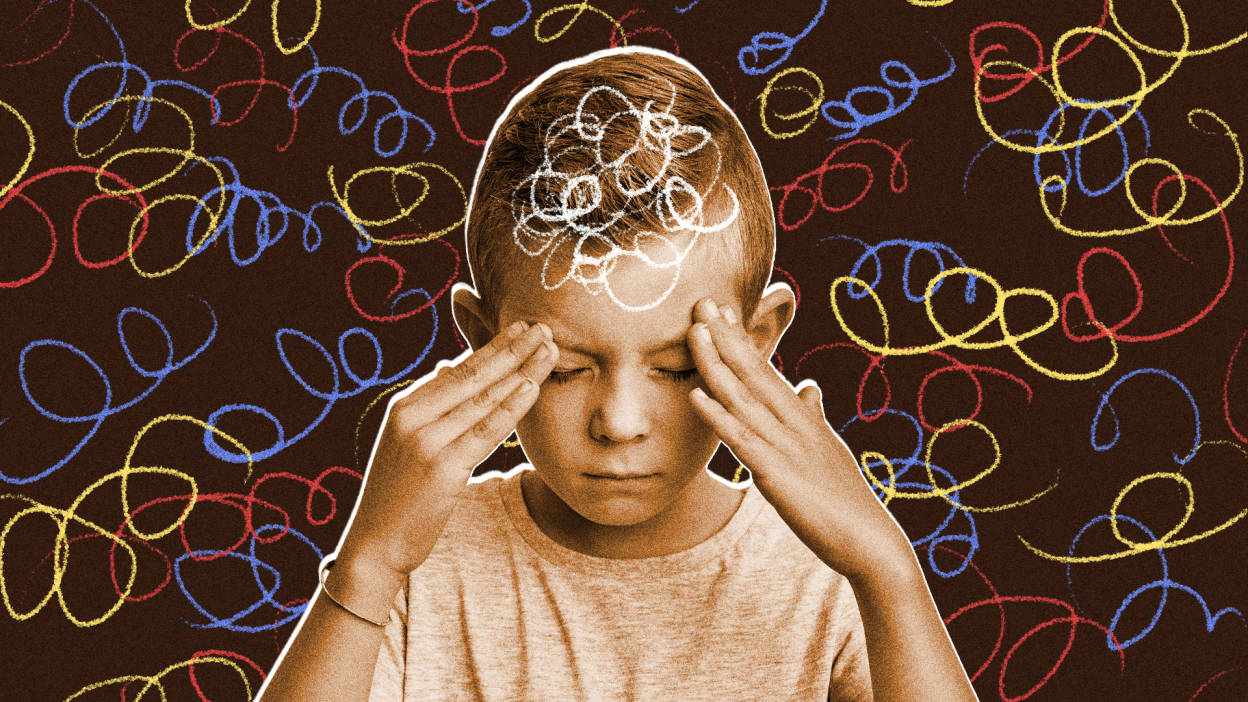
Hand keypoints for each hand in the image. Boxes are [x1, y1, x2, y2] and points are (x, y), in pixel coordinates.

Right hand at [338, 321, 558, 586]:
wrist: (376, 543)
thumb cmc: (398, 495)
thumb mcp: (408, 443)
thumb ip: (432, 406)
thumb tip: (450, 367)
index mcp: (405, 407)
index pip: (458, 370)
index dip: (493, 347)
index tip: (522, 328)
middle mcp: (412, 417)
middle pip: (473, 376)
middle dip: (512, 349)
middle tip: (544, 327)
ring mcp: (426, 441)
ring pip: (484, 399)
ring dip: (521, 370)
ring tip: (550, 350)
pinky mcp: (442, 467)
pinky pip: (486, 430)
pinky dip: (512, 405)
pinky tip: (532, 386)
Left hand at [686, 297, 910, 580]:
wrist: (871, 543)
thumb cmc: (845, 501)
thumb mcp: (827, 449)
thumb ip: (813, 415)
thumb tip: (809, 386)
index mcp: (803, 418)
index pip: (766, 370)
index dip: (740, 339)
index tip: (718, 309)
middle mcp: (796, 424)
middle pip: (754, 372)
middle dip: (726, 336)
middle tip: (702, 299)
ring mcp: (787, 448)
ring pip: (744, 398)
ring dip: (717, 363)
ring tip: (694, 332)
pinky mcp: (777, 476)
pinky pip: (742, 441)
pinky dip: (719, 416)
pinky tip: (697, 395)